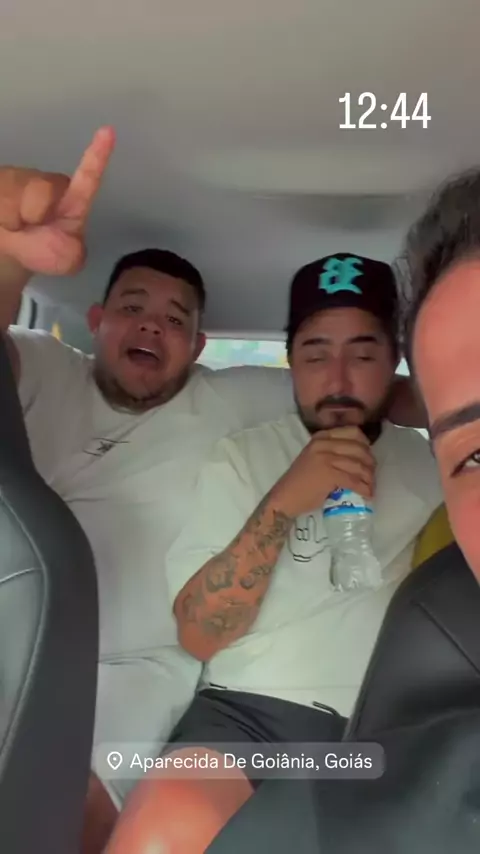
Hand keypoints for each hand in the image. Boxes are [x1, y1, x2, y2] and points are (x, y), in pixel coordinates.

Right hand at [0, 126, 114, 275]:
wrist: (10, 251)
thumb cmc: (43, 249)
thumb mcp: (65, 259)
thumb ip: (71, 254)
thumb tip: (61, 240)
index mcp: (71, 198)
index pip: (87, 177)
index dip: (97, 155)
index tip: (108, 132)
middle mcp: (44, 182)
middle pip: (41, 189)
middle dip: (33, 213)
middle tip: (29, 229)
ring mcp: (16, 179)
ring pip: (12, 195)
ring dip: (11, 219)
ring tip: (13, 228)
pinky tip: (2, 222)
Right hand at [271, 426, 375, 517]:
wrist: (284, 498)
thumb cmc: (300, 481)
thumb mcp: (315, 458)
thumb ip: (332, 452)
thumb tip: (359, 457)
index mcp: (321, 437)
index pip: (353, 432)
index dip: (366, 445)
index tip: (368, 457)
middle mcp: (323, 444)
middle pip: (359, 448)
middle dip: (370, 463)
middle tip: (371, 475)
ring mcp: (326, 458)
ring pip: (358, 465)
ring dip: (369, 478)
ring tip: (370, 486)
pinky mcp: (329, 474)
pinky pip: (354, 480)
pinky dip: (364, 488)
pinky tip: (367, 493)